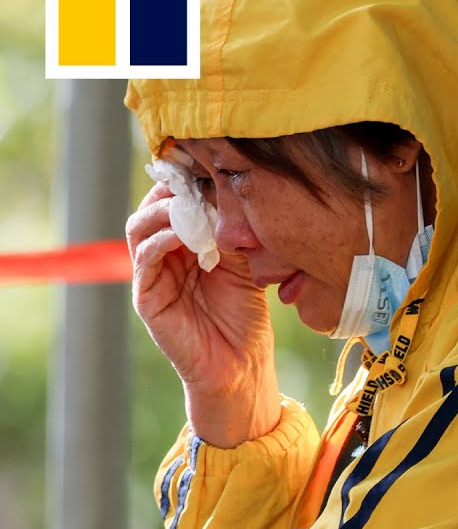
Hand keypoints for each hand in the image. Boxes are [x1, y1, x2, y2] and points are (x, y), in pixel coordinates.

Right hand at [126, 181, 280, 446]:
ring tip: (190, 206)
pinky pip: (144, 260)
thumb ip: (231, 232)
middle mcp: (164, 257)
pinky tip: (184, 236)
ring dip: (165, 212)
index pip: (174, 202)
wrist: (241, 364)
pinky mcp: (146, 299)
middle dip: (172, 190)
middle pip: (152, 208)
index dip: (185, 182)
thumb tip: (228, 191)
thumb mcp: (243, 263)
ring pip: (141, 228)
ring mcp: (152, 277)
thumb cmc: (245, 315)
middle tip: (195, 180)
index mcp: (186, 246)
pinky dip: (161, 241)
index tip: (204, 164)